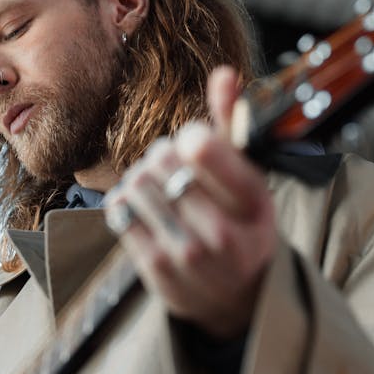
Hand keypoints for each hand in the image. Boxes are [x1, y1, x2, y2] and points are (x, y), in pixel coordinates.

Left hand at [104, 66, 275, 338]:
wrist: (238, 299)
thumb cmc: (242, 223)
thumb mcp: (250, 177)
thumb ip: (233, 123)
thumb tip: (223, 73)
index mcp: (254, 202)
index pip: (200, 147)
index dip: (189, 138)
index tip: (195, 147)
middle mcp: (224, 233)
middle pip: (162, 160)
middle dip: (163, 156)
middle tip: (174, 169)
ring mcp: (189, 255)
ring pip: (136, 183)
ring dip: (141, 177)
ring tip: (157, 187)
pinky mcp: (157, 269)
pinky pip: (119, 213)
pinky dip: (124, 201)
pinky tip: (141, 207)